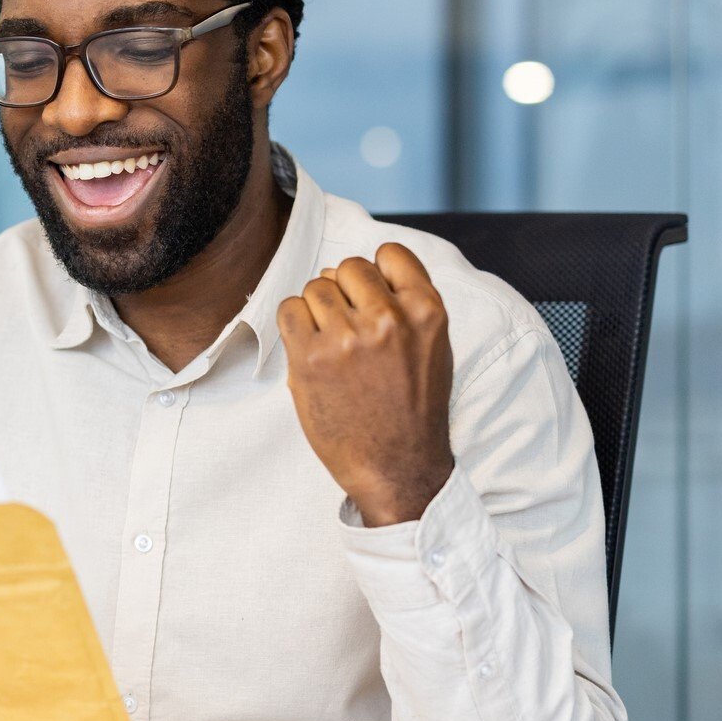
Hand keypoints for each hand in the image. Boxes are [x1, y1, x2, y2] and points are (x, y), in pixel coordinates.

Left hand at [276, 243, 455, 527]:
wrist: (397, 466)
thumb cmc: (413, 409)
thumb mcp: (433, 348)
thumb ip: (406, 306)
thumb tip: (354, 272)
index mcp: (427, 311)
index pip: (390, 254)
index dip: (376, 272)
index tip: (370, 296)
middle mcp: (389, 319)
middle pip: (347, 267)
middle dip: (344, 290)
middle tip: (348, 327)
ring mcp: (348, 337)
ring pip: (316, 286)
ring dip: (317, 309)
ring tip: (331, 344)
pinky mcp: (310, 358)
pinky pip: (288, 310)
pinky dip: (294, 323)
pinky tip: (309, 348)